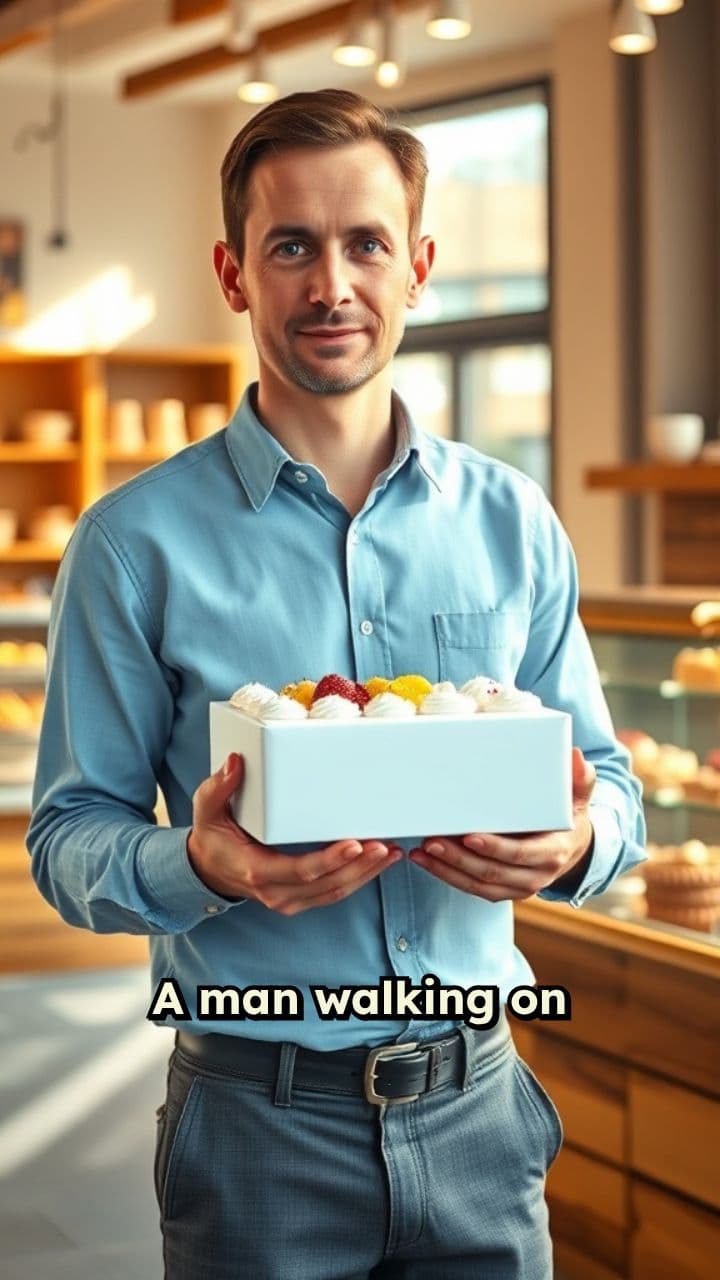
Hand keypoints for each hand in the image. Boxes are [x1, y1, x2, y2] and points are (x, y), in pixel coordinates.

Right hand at [187, 753, 401, 913]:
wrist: (208, 869)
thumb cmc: (212, 835)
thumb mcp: (207, 809)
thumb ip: (219, 787)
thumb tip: (235, 762)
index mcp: (256, 870)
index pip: (301, 870)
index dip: (330, 860)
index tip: (356, 844)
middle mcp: (276, 892)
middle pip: (327, 885)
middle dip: (361, 867)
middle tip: (386, 844)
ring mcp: (289, 900)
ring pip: (335, 892)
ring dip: (367, 874)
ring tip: (392, 851)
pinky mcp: (300, 899)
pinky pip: (334, 892)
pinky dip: (359, 878)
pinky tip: (380, 861)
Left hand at [408, 747, 595, 901]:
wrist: (575, 850)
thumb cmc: (569, 817)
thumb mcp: (578, 799)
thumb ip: (579, 779)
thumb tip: (576, 756)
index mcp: (553, 852)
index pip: (520, 854)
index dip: (494, 847)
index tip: (469, 836)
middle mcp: (536, 875)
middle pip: (492, 872)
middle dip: (458, 859)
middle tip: (432, 841)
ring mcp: (519, 888)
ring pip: (478, 885)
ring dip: (446, 870)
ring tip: (422, 852)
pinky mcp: (503, 892)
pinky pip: (473, 889)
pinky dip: (447, 876)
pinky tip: (426, 861)